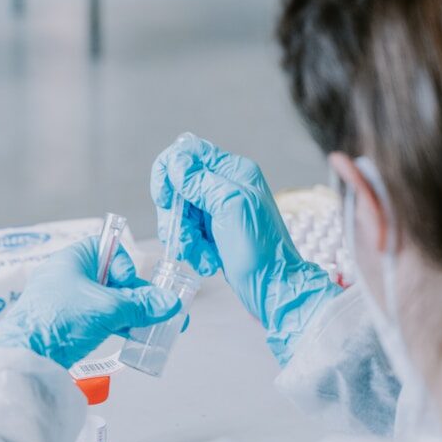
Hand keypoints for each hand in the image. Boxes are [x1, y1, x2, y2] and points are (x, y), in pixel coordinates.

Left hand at [0, 238, 180, 368]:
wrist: (26, 356)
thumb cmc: (59, 320)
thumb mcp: (107, 309)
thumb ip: (141, 305)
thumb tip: (169, 303)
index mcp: (71, 260)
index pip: (106, 248)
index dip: (124, 263)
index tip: (130, 282)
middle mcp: (67, 277)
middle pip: (112, 278)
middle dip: (137, 295)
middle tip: (160, 309)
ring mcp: (65, 302)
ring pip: (107, 302)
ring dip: (131, 313)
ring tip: (157, 327)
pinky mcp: (66, 325)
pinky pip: (98, 320)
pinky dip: (116, 325)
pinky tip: (136, 337)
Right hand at [151, 133, 339, 363]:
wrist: (274, 289)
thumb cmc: (261, 251)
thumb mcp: (230, 207)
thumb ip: (201, 182)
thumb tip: (176, 162)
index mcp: (234, 171)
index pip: (188, 152)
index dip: (169, 173)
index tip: (166, 199)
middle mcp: (225, 186)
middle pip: (178, 187)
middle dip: (176, 216)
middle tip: (184, 238)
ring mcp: (219, 210)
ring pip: (180, 213)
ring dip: (185, 238)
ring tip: (201, 256)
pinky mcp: (215, 233)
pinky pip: (189, 233)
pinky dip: (193, 249)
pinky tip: (208, 262)